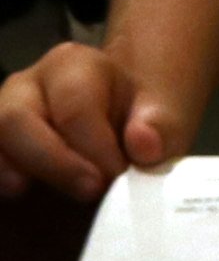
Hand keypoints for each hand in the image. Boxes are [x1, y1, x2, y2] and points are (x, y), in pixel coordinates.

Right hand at [0, 42, 194, 198]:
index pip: (75, 106)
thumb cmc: (136, 120)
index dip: (95, 146)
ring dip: (8, 169)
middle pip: (16, 119)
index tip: (117, 175)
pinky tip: (16, 195)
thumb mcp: (162, 115)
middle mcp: (26, 86)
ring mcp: (1, 115)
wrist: (117, 126)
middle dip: (52, 161)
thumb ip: (161, 125)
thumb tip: (146, 145)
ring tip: (30, 193)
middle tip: (90, 190)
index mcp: (73, 66)